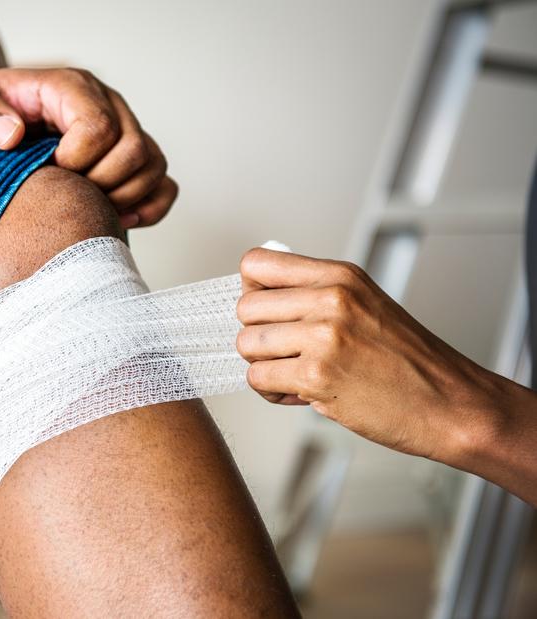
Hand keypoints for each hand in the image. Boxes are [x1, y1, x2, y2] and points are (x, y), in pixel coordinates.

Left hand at [0, 67, 176, 228]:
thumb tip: (11, 135)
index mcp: (70, 87)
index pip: (98, 126)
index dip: (76, 160)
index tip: (48, 172)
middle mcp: (108, 103)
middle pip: (134, 149)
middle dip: (100, 184)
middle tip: (66, 195)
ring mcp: (125, 129)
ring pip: (154, 165)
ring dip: (125, 197)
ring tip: (86, 209)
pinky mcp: (132, 158)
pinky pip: (164, 184)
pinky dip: (149, 206)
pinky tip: (117, 219)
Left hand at [235, 248, 508, 462]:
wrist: (451, 404)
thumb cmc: (407, 361)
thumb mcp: (365, 304)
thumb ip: (315, 294)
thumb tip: (256, 295)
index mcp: (340, 276)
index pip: (257, 263)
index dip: (251, 291)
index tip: (268, 312)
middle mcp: (331, 299)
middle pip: (245, 307)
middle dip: (257, 335)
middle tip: (285, 353)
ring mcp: (323, 336)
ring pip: (246, 344)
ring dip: (263, 366)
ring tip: (295, 376)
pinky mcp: (316, 375)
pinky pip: (258, 378)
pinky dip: (272, 393)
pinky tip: (302, 395)